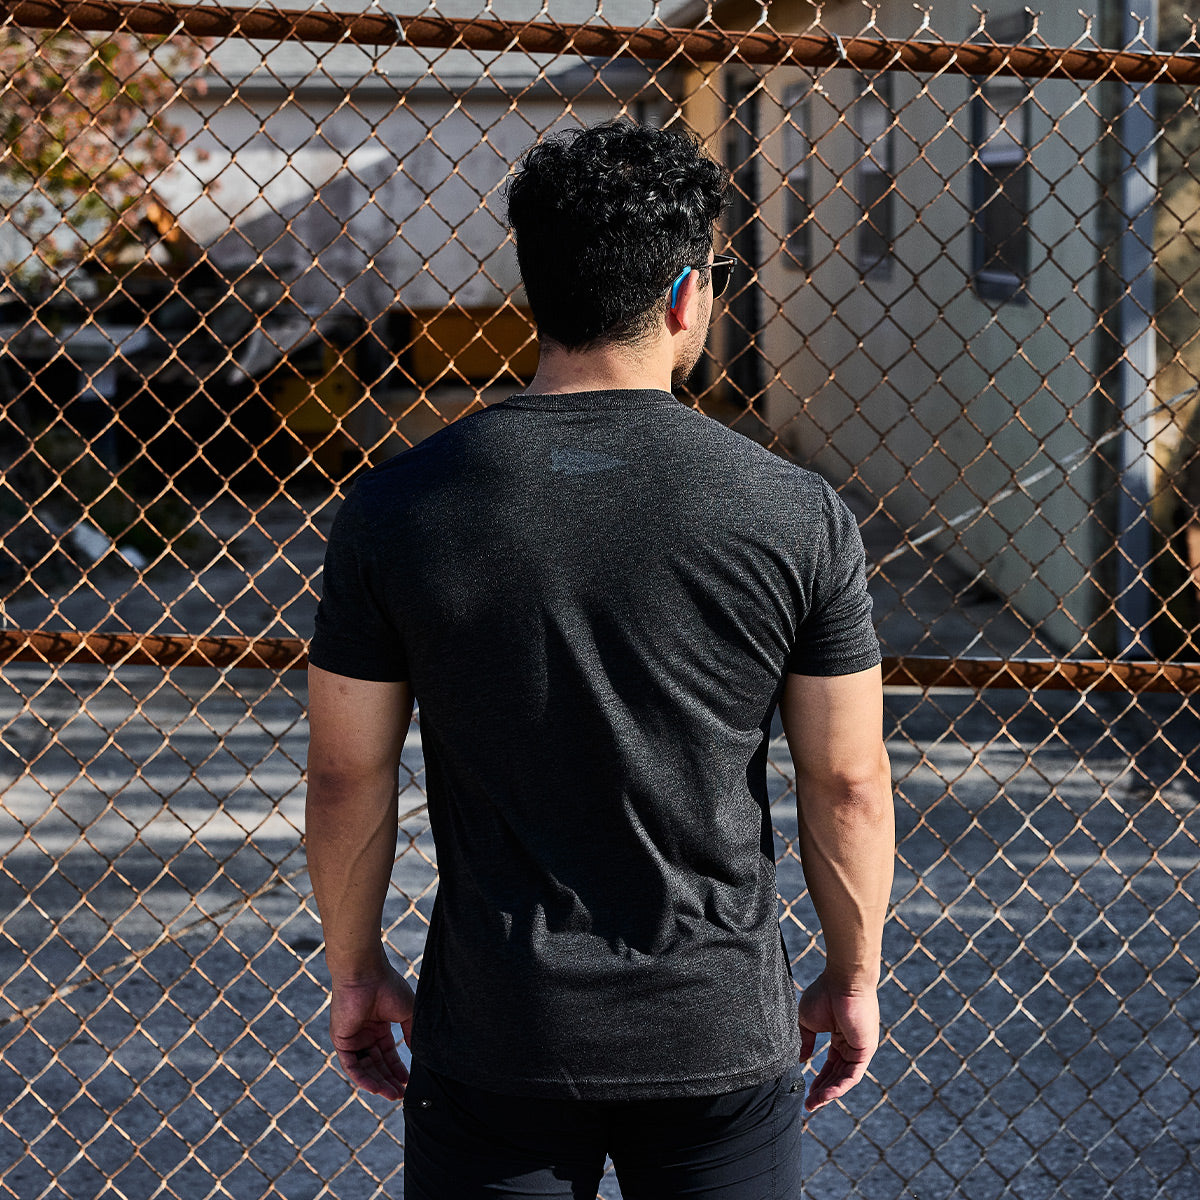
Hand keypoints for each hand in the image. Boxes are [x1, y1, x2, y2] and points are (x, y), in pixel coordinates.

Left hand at [329, 960, 414, 1101]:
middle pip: (377, 1064)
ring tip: (392, 1095)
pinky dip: (363, 1078)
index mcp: (378, 1026)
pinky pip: (351, 1065)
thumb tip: (418, 1053)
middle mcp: (365, 1034)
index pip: (388, 1054)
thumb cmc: (387, 986)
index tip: (408, 1081)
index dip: (397, 1069)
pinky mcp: (340, 1041)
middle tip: (400, 1095)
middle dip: (389, 1080)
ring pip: (365, 1068)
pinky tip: (376, 1088)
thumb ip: (411, 1033)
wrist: (366, 974)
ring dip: (378, 1083)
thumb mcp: (407, 1012)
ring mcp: (352, 1038)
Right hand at [797, 971, 879, 1110]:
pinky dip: (839, 1087)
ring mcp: (860, 1049)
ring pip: (845, 1078)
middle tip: (808, 1105)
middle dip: (822, 1091)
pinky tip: (825, 1096)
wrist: (843, 981)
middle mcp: (852, 1045)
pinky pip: (852, 1075)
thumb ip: (805, 1041)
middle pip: (838, 1075)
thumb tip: (801, 1061)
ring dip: (829, 1093)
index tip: (806, 1091)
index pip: (831, 1064)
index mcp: (840, 1036)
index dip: (819, 1079)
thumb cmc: (825, 994)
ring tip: (813, 1104)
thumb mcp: (807, 1020)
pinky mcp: (865, 1050)